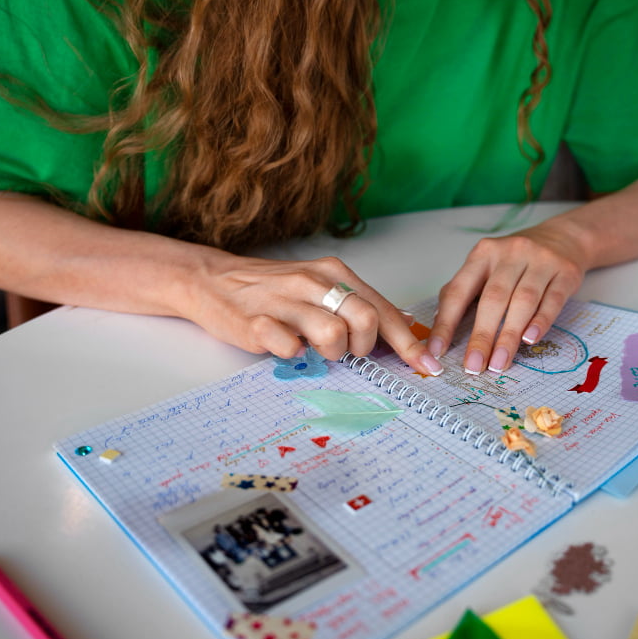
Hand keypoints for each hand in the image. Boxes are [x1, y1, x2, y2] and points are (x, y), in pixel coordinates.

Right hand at [186, 253, 442, 374]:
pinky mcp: (255, 322)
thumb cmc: (272, 289)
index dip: (408, 343)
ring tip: (315, 350)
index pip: (383, 308)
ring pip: (333, 333)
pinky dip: (294, 355)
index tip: (425, 366)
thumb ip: (354, 306)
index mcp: (334, 272)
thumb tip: (399, 334)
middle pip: (366, 318)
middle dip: (366, 346)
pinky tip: (287, 348)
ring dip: (332, 353)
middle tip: (350, 352)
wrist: (211, 280)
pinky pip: (289, 347)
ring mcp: (284, 301)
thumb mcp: (319, 287)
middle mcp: (313, 281)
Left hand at [428, 221, 586, 373]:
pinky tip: (530, 340)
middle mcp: (511, 253)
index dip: (446, 322)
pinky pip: (552, 300)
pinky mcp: (565, 272)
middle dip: (482, 335)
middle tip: (474, 365)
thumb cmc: (517, 261)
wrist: (563, 238)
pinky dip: (541, 322)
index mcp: (483, 254)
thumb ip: (464, 291)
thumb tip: (440, 327)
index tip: (436, 351)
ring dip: (509, 336)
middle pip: (493, 299)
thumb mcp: (487, 266)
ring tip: (499, 363)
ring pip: (523, 302)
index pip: (459, 291)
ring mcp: (540, 261)